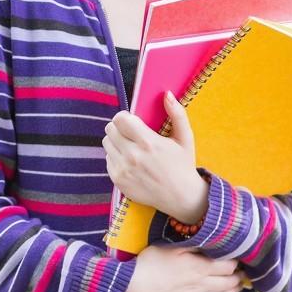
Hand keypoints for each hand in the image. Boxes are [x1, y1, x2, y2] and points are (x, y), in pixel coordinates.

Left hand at [103, 91, 208, 223]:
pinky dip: (116, 157)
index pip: (120, 119)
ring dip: (116, 142)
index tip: (132, 121)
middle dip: (119, 128)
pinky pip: (107, 158)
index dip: (125, 117)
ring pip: (106, 142)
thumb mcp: (185, 139)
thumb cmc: (183, 165)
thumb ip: (177, 114)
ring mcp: (123, 169)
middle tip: (131, 134)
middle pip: (110, 129)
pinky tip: (130, 161)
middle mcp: (133, 156)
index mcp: (148, 143)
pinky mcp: (117, 179)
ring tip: (131, 147)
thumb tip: (167, 94)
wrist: (181, 197)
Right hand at [121, 246, 244, 291]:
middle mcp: (201, 285)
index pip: (228, 265)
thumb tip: (209, 241)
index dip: (236, 260)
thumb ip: (193, 245)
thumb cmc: (150, 262)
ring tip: (238, 287)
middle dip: (239, 277)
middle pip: (229, 283)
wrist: (133, 286)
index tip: (238, 255)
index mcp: (200, 267)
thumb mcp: (171, 247)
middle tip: (243, 272)